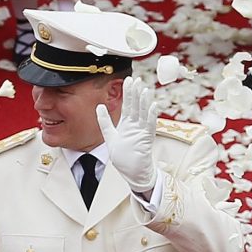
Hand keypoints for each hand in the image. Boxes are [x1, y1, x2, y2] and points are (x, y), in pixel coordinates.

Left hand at [93, 75, 158, 192]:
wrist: (132, 172)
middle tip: (136, 79)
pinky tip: (152, 105)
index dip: (128, 92)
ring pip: (143, 113)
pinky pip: (149, 125)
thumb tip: (99, 106)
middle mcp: (135, 125)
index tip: (127, 80)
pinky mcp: (146, 139)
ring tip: (144, 89)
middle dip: (135, 93)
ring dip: (144, 101)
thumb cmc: (123, 157)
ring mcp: (142, 131)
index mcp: (127, 123)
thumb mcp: (110, 137)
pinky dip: (151, 115)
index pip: (128, 104)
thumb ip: (104, 122)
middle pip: (136, 105)